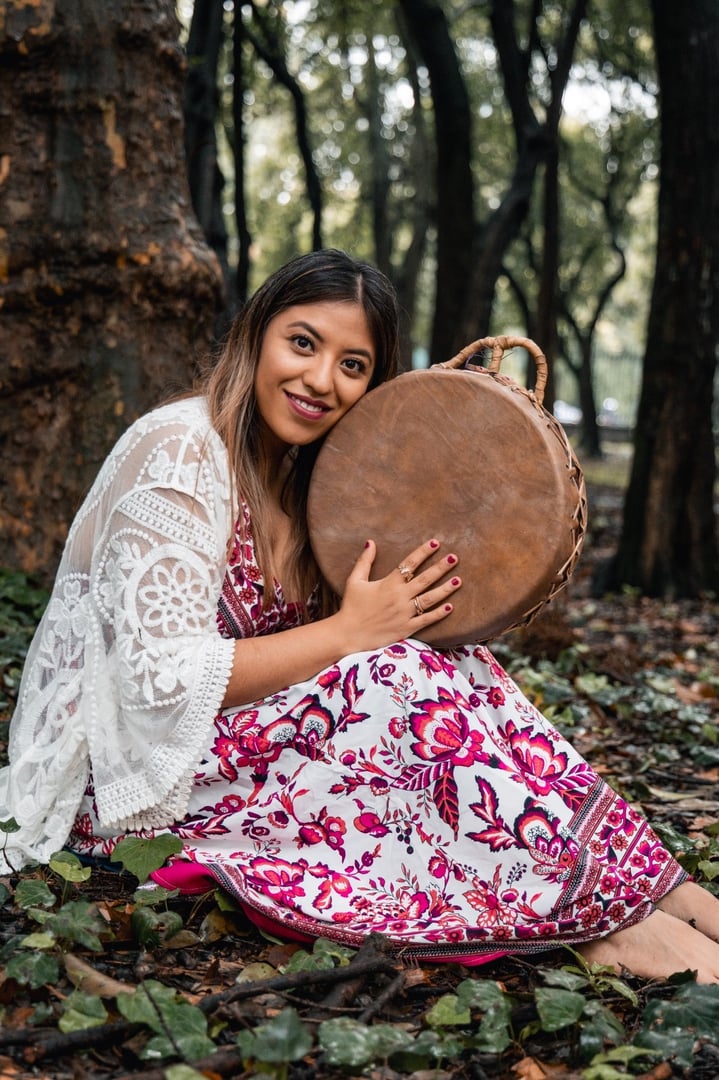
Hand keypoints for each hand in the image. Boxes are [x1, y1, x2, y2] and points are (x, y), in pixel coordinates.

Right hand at [333, 538, 460, 653]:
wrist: (348, 635)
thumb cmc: (351, 607)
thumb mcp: (354, 581)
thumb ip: (364, 561)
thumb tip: (371, 542)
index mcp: (388, 583)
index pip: (410, 563)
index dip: (423, 552)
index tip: (436, 543)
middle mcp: (400, 597)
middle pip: (425, 579)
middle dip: (441, 567)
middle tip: (454, 558)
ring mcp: (405, 613)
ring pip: (430, 599)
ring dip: (445, 589)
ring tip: (458, 580)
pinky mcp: (406, 628)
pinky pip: (426, 620)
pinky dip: (439, 614)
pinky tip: (450, 607)